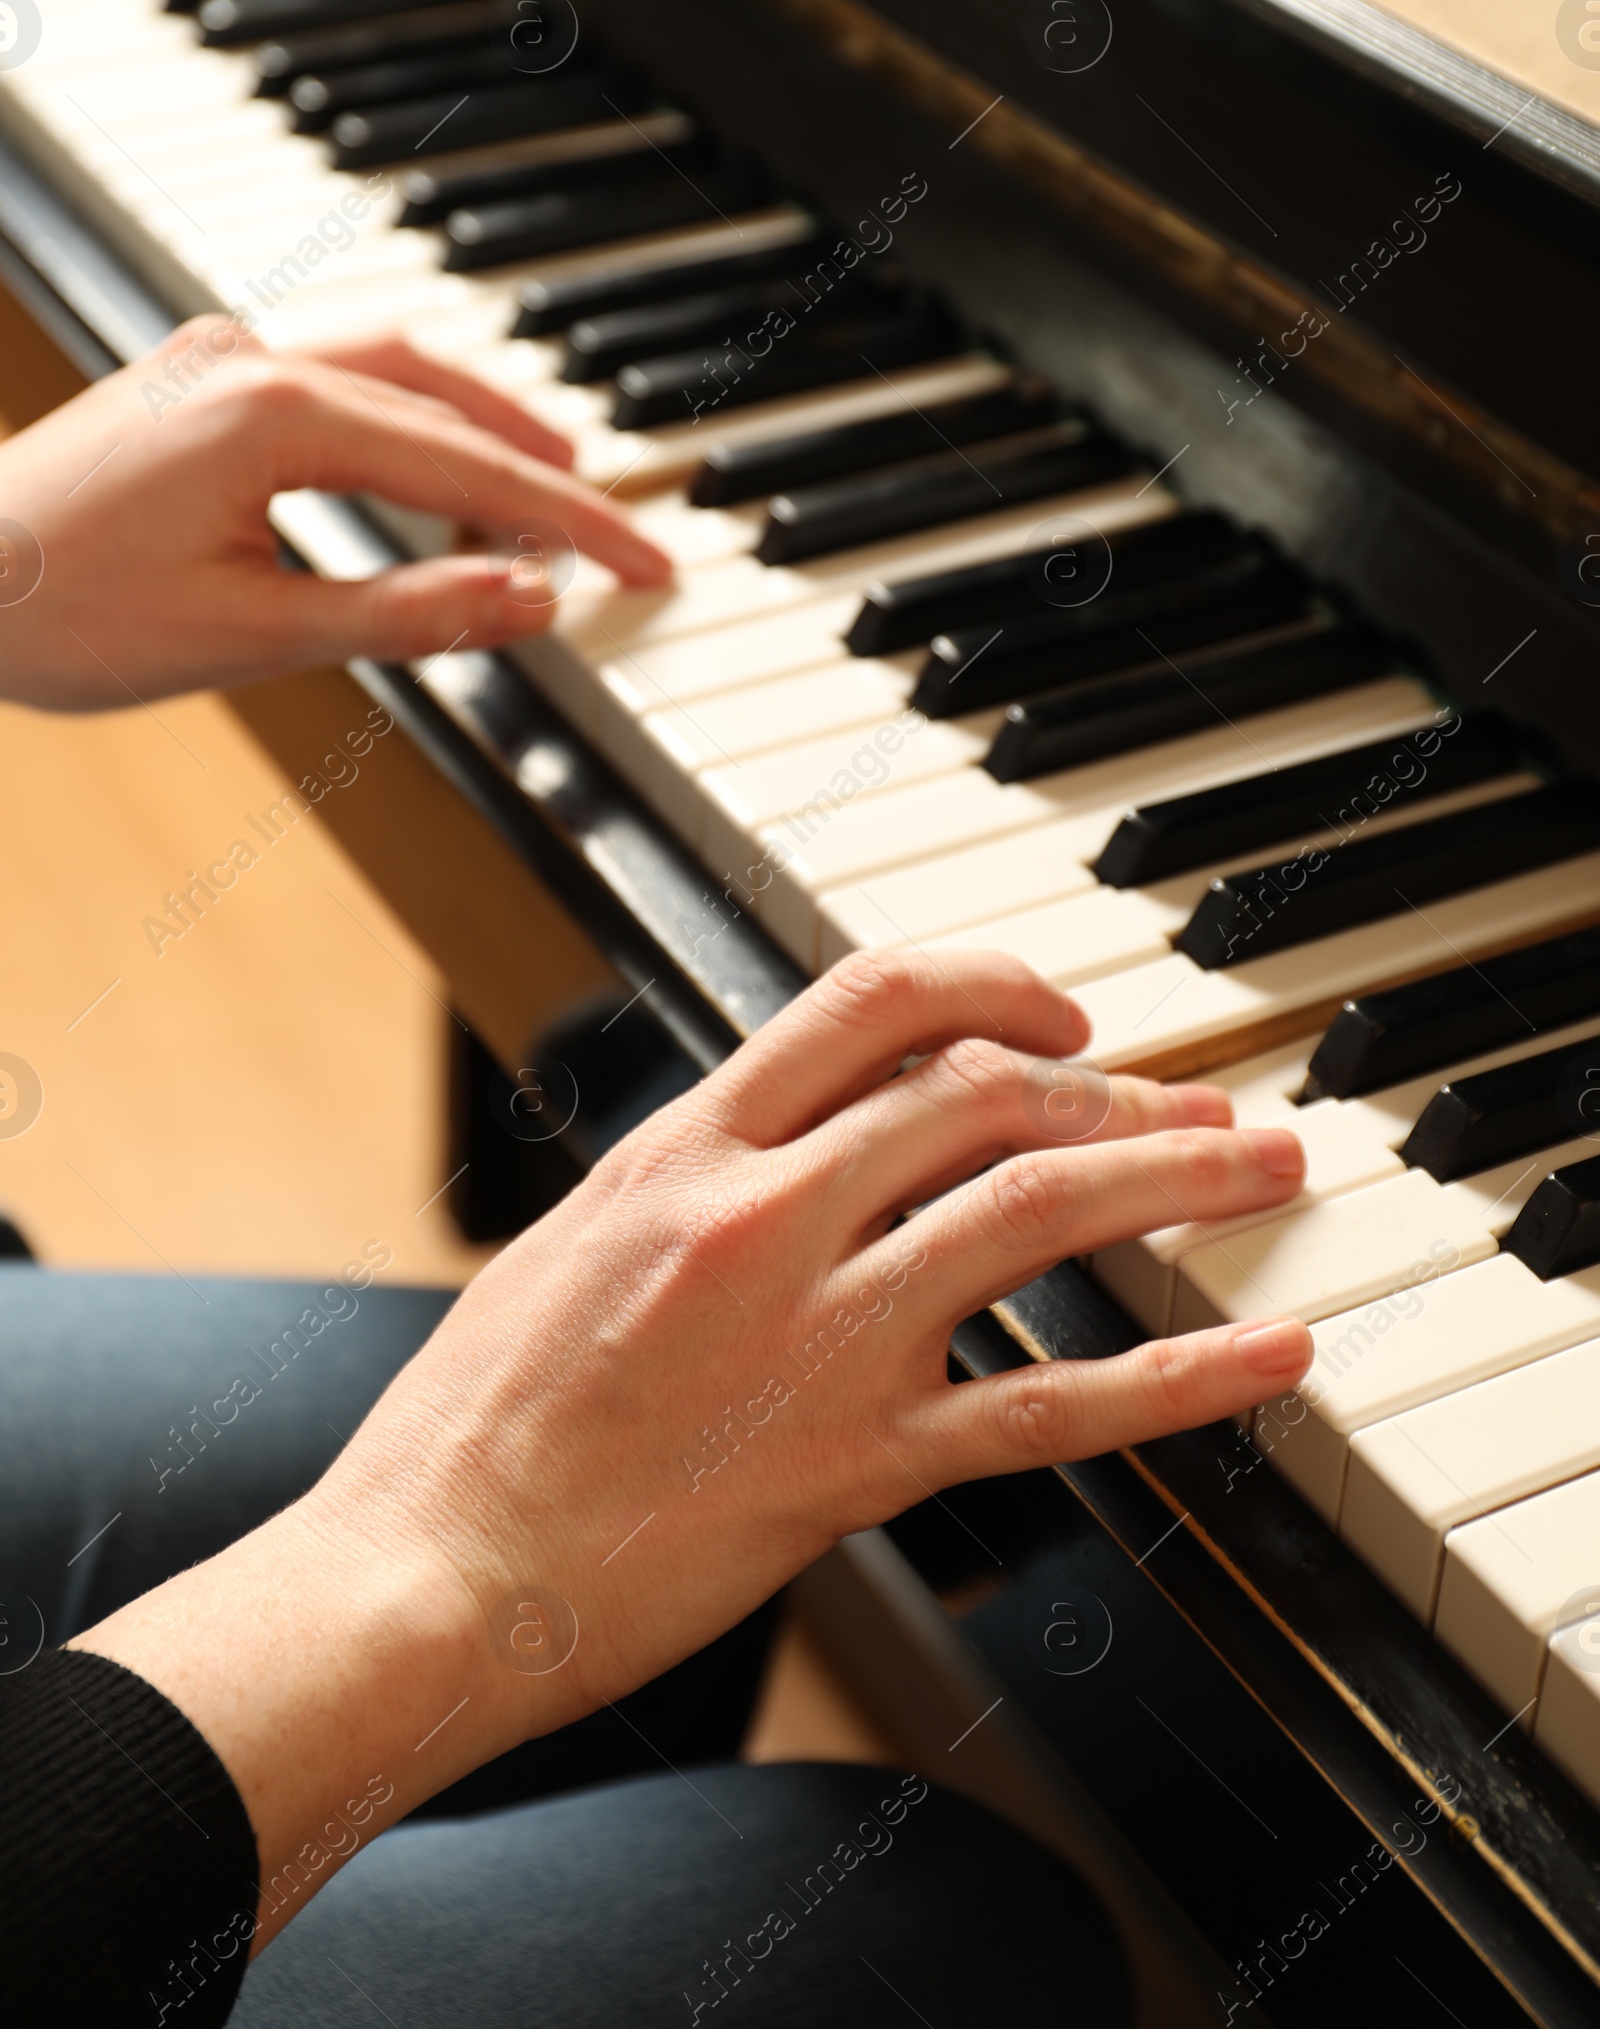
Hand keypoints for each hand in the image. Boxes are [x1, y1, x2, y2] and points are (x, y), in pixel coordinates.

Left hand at [0, 316, 669, 708]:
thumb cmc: (59, 613)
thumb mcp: (252, 634)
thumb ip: (406, 615)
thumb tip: (528, 604)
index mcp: (272, 413)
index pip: (468, 469)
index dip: (572, 526)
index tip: (649, 565)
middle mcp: (250, 360)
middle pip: (446, 396)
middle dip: (540, 465)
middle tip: (615, 535)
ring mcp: (219, 360)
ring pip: (394, 375)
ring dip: (477, 432)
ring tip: (541, 505)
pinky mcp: (197, 381)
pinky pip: (336, 384)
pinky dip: (405, 429)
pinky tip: (426, 481)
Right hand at [77, 951, 1309, 1947]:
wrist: (430, 1572)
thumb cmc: (478, 1422)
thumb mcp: (574, 1240)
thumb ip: (691, 1175)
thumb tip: (784, 1139)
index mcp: (686, 1146)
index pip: (870, 999)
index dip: (995, 985)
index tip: (1065, 1016)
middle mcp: (763, 1213)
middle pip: (984, 1092)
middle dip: (1117, 1085)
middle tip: (1196, 1105)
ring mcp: (816, 1334)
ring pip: (1035, 1209)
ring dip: (1173, 1177)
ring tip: (1264, 1169)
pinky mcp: (852, 1463)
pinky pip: (1047, 1405)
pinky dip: (1176, 1378)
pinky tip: (1263, 1360)